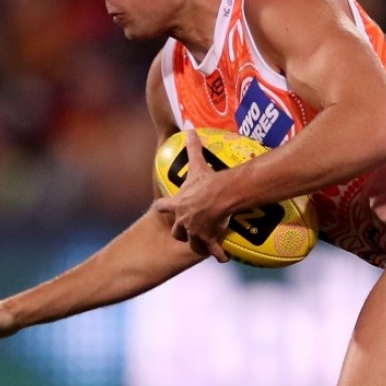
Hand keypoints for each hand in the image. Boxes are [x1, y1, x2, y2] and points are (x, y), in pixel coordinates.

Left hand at [153, 129, 230, 262]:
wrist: (220, 195)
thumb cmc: (207, 181)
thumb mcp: (197, 164)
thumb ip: (192, 148)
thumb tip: (190, 129)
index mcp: (177, 204)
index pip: (162, 206)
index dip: (162, 207)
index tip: (161, 207)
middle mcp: (182, 221)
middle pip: (176, 231)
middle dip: (180, 231)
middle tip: (188, 230)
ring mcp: (195, 233)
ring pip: (192, 244)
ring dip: (198, 244)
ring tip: (205, 245)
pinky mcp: (208, 240)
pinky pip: (213, 251)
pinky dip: (219, 254)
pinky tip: (223, 256)